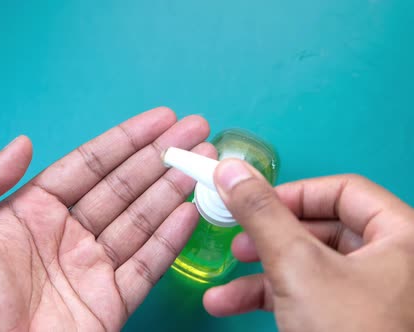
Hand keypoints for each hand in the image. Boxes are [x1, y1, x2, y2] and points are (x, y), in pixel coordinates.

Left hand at [0, 108, 213, 330]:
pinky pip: (147, 264)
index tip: (160, 119)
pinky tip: (192, 211)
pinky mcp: (110, 301)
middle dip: (161, 157)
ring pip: (142, 219)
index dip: (126, 140)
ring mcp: (91, 267)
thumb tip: (23, 143)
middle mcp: (66, 233)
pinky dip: (171, 238)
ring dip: (174, 190)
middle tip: (196, 132)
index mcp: (32, 210)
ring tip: (203, 163)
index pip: (89, 165)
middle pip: (124, 186)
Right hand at [203, 159, 413, 331]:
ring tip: (224, 281)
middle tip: (235, 237)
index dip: (292, 192)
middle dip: (268, 237)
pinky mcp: (346, 318)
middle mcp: (390, 261)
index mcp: (401, 236)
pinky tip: (228, 304)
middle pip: (319, 227)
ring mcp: (368, 292)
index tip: (252, 202)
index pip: (342, 190)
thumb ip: (262, 214)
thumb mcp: (298, 266)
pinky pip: (304, 293)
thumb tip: (233, 172)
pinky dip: (266, 296)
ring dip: (258, 272)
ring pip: (306, 264)